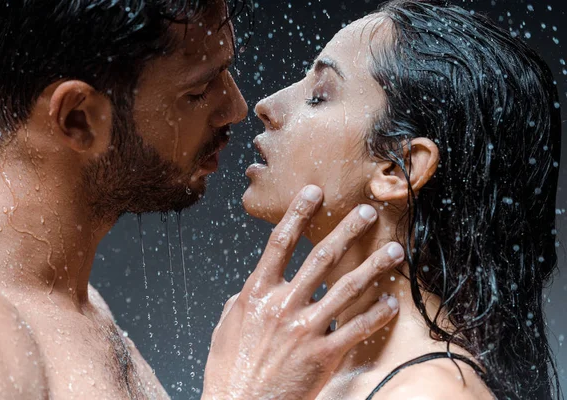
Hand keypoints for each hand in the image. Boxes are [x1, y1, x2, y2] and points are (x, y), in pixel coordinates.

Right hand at [202, 185, 404, 399]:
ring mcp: (305, 328)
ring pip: (347, 288)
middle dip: (348, 231)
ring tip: (393, 250)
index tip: (314, 192)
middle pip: (321, 257)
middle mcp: (283, 305)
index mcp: (256, 293)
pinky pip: (357, 328)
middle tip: (367, 212)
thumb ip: (239, 303)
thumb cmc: (229, 371)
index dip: (298, 213)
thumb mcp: (224, 329)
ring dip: (373, 266)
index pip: (279, 243)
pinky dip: (376, 314)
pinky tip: (390, 302)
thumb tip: (250, 288)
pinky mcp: (323, 354)